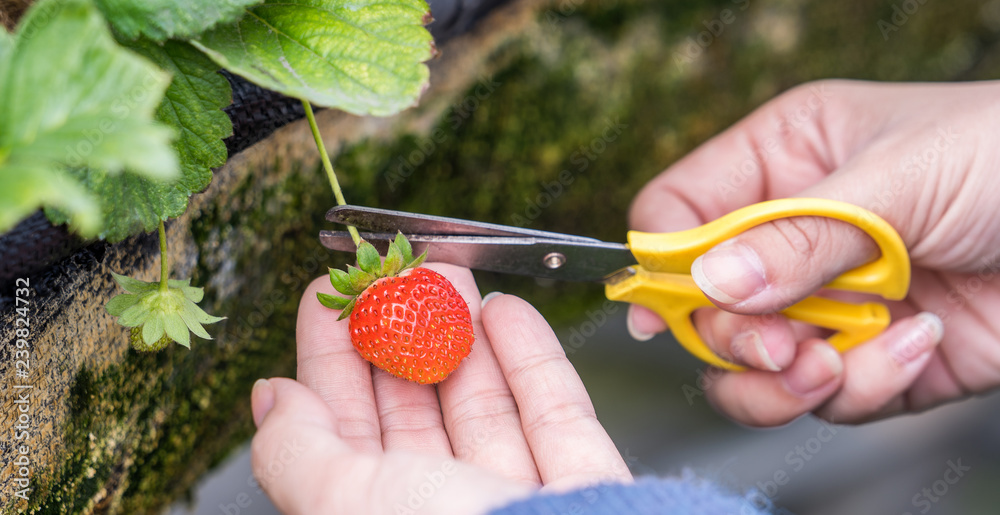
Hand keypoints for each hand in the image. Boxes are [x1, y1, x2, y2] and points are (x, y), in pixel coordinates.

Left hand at [250, 264, 630, 513]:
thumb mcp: (344, 500)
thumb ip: (298, 447)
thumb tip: (270, 399)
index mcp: (377, 513)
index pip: (343, 428)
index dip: (333, 358)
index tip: (331, 298)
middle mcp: (442, 511)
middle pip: (415, 409)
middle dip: (402, 333)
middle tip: (398, 274)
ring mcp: (513, 498)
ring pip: (484, 404)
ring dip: (465, 335)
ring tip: (451, 278)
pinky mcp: (578, 483)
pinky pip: (554, 413)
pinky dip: (532, 358)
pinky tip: (509, 313)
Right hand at [628, 80, 999, 425]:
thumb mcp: (897, 178)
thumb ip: (795, 235)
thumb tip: (709, 283)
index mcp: (784, 161)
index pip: (679, 213)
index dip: (662, 262)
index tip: (661, 308)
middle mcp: (794, 234)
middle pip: (704, 304)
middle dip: (735, 334)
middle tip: (778, 343)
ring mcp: (830, 300)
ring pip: (752, 365)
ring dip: (787, 377)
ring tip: (832, 362)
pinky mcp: (870, 358)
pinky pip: (824, 396)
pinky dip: (860, 386)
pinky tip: (912, 346)